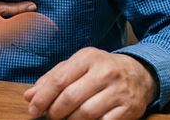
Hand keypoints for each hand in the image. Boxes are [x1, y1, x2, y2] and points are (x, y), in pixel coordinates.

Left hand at [23, 47, 157, 119]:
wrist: (140, 74)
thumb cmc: (101, 69)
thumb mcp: (78, 65)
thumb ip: (53, 78)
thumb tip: (29, 96)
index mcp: (88, 58)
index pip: (59, 80)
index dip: (42, 98)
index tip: (33, 109)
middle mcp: (104, 72)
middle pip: (70, 98)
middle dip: (55, 111)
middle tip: (50, 116)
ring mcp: (118, 91)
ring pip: (86, 113)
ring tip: (66, 119)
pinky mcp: (129, 108)